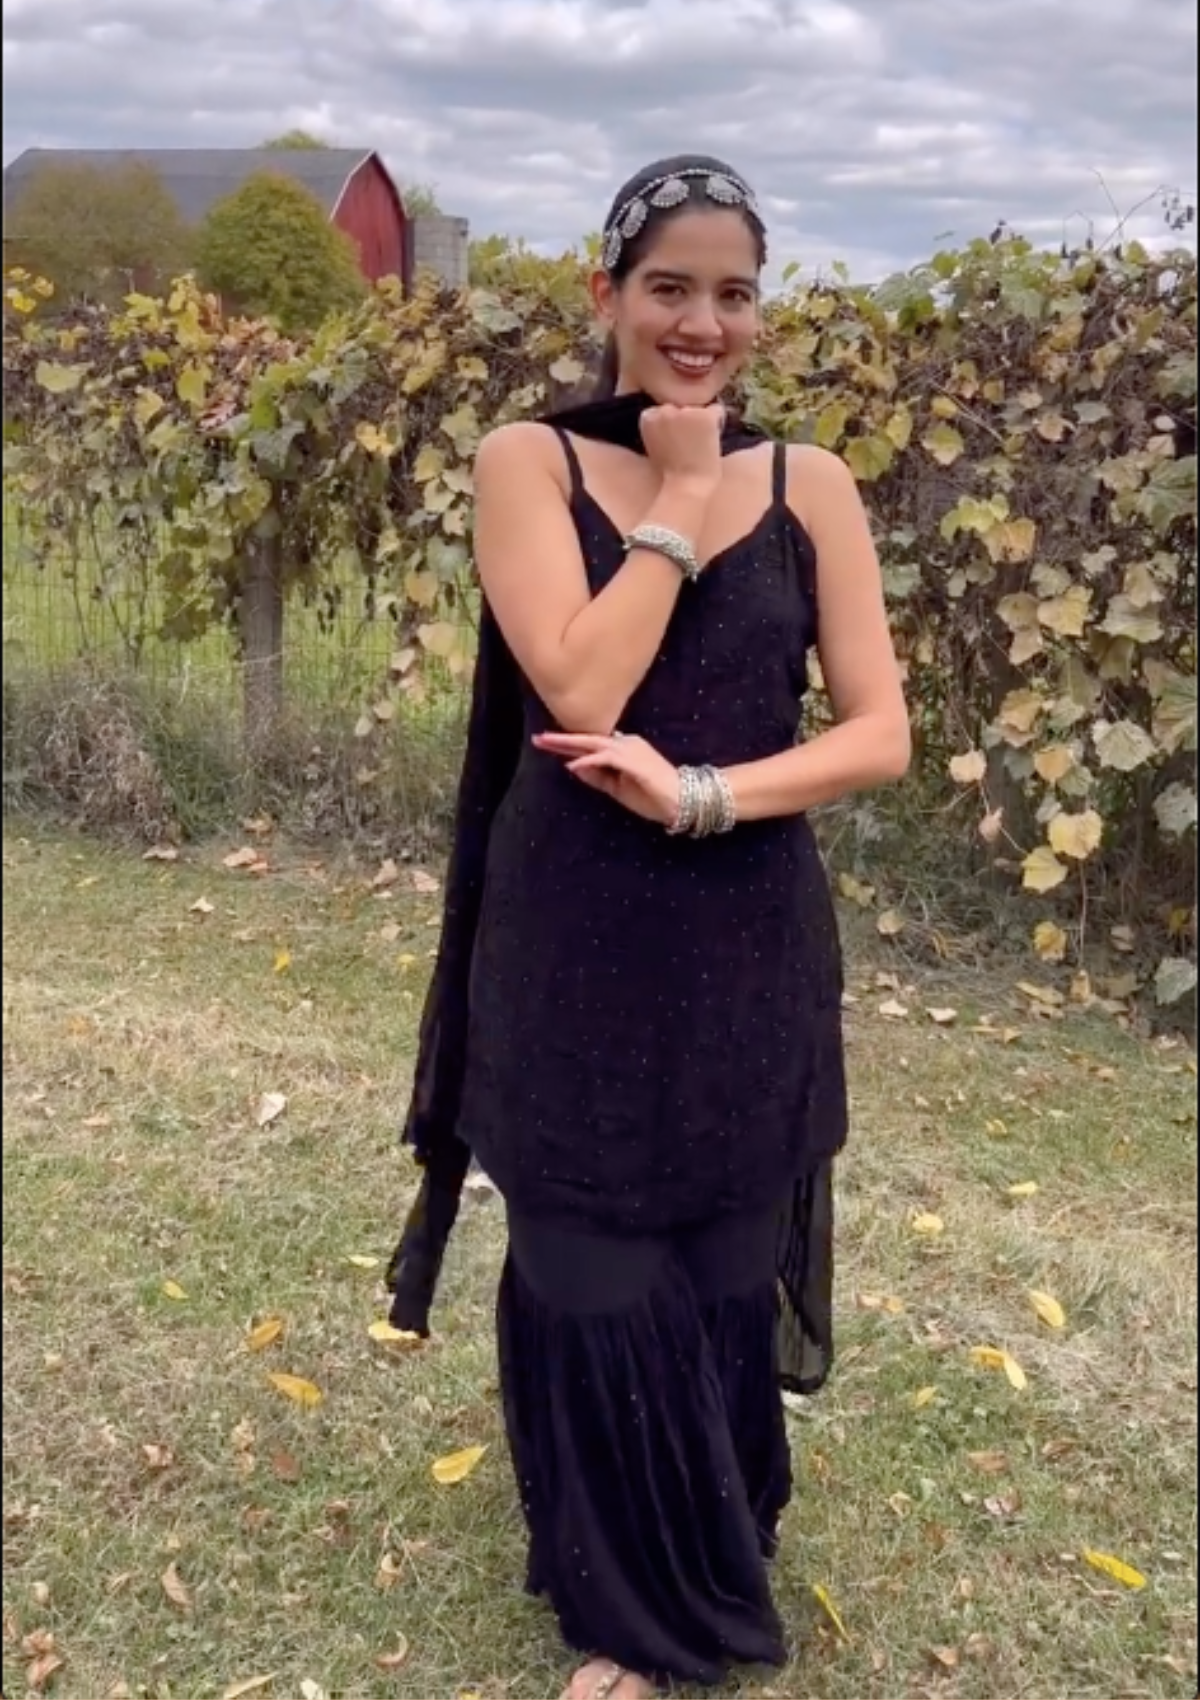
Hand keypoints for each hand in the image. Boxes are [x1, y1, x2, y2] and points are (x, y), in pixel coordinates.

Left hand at [533, 732, 679, 826]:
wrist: (682, 800)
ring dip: (569, 744)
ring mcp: (631, 750)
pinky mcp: (634, 761)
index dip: (568, 744)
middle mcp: (626, 743)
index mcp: (623, 749)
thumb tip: (573, 766)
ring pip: (594, 743)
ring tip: (547, 743)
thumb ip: (598, 777)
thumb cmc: (653, 795)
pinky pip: (606, 758)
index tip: (546, 743)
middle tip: (538, 738)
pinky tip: (572, 764)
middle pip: (589, 739)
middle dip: (562, 739)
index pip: (591, 744)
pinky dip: (588, 761)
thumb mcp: (618, 788)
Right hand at [639, 403, 723, 492]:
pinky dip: (718, 424)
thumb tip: (676, 412)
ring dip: (703, 420)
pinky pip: (718, 411)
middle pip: (683, 405)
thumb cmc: (671, 473)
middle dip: (688, 418)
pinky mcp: (704, 416)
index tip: (675, 441)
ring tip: (700, 444)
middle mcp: (664, 409)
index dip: (674, 424)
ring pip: (700, 407)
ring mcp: (685, 411)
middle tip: (689, 443)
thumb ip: (660, 427)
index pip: (666, 409)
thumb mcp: (655, 445)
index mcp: (648, 416)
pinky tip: (712, 442)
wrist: (686, 487)